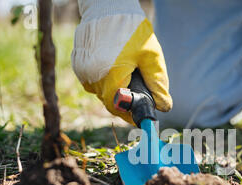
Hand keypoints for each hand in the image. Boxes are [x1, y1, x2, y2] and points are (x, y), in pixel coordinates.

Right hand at [72, 0, 171, 124]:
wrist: (108, 5)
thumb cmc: (132, 29)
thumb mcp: (151, 56)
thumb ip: (158, 83)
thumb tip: (164, 107)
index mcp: (110, 73)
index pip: (116, 106)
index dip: (128, 114)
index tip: (139, 115)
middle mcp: (91, 73)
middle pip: (107, 100)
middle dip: (123, 102)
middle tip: (137, 96)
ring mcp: (81, 68)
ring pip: (98, 92)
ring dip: (112, 91)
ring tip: (126, 76)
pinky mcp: (77, 62)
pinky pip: (91, 80)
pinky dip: (102, 81)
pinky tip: (113, 67)